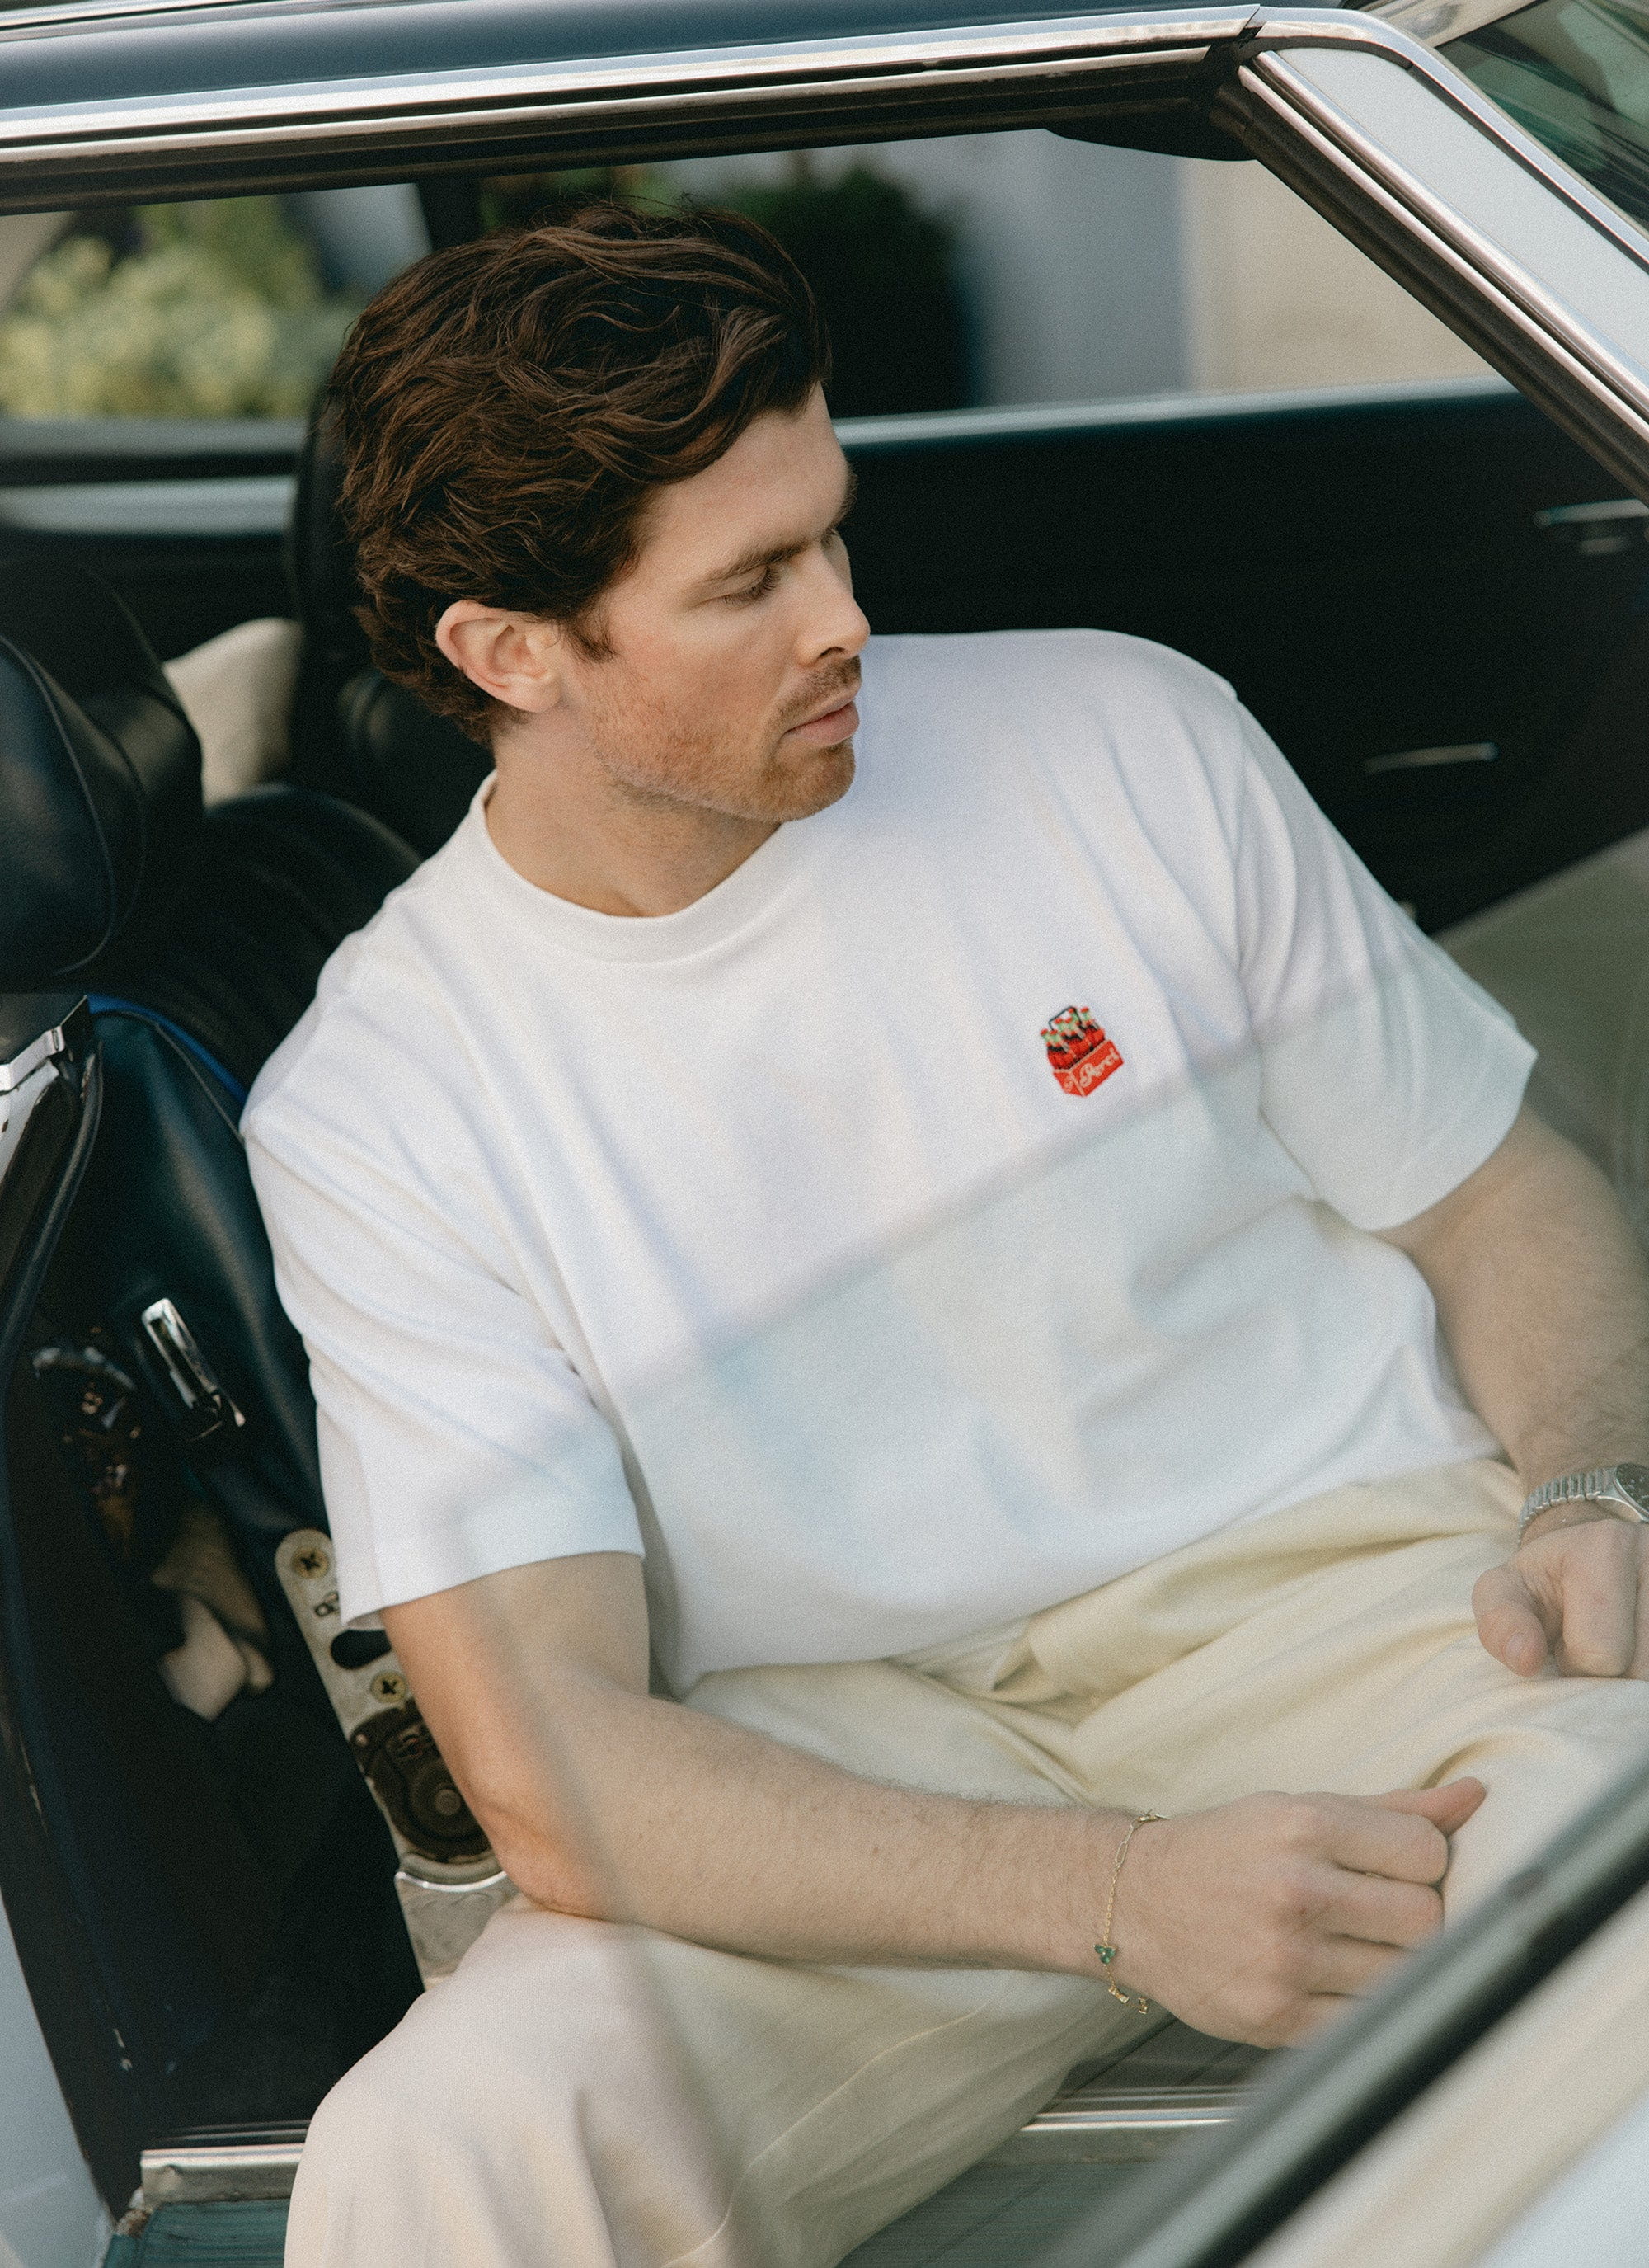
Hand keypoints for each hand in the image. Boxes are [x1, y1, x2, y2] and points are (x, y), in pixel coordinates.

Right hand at [1107, 1780, 1483, 2046]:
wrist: (1134, 1901)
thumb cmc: (1227, 1851)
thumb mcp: (1298, 1809)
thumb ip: (1391, 1808)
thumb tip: (1474, 1796)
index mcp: (1304, 1826)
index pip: (1426, 1852)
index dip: (1424, 1861)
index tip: (1398, 1866)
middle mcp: (1296, 1891)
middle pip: (1425, 1919)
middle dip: (1416, 1916)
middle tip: (1382, 1911)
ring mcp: (1287, 1960)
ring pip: (1403, 1975)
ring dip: (1392, 1963)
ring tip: (1356, 1944)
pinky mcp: (1278, 2017)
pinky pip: (1366, 2022)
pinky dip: (1365, 2006)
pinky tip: (1336, 1979)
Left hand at [1474, 1508, 1648, 1678]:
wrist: (1600, 1555)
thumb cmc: (1549, 1583)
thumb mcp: (1508, 1591)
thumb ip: (1500, 1622)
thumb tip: (1525, 1660)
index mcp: (1605, 1547)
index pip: (1598, 1654)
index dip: (1574, 1664)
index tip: (1567, 1640)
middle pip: (1641, 1672)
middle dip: (1611, 1677)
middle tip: (1599, 1648)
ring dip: (1637, 1680)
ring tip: (1623, 1649)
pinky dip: (1648, 1677)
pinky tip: (1640, 1654)